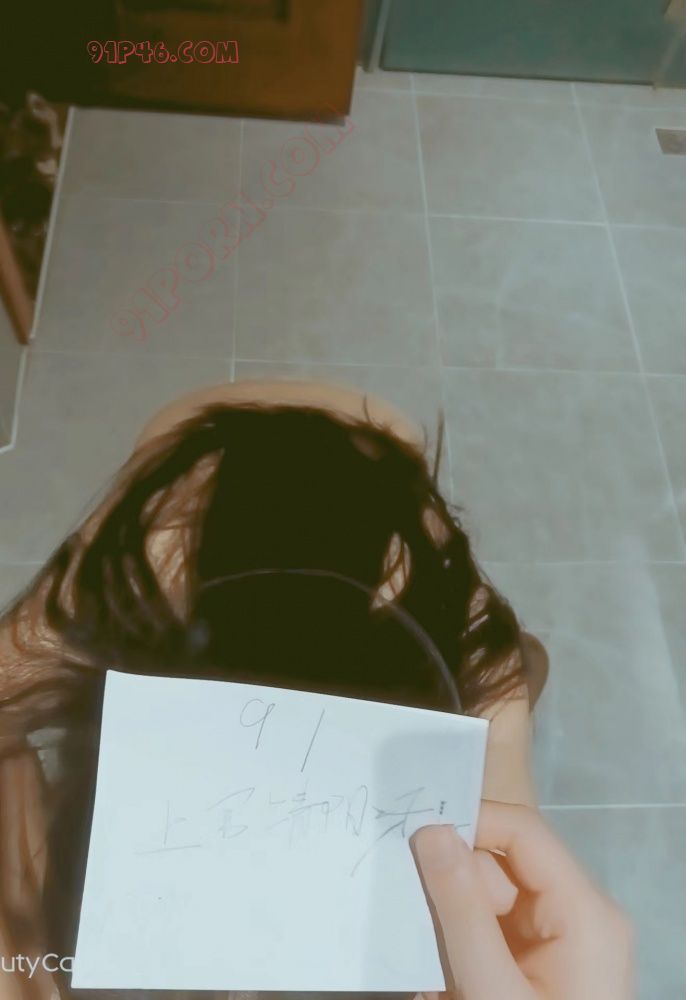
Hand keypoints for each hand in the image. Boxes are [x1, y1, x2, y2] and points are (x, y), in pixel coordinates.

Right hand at [409, 801, 633, 999]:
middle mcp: (578, 915)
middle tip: (402, 906)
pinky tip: (441, 985)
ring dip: (448, 927)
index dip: (470, 821)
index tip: (409, 833)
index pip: (522, 832)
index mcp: (585, 912)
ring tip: (429, 969)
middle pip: (501, 867)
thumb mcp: (492, 990)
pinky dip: (458, 952)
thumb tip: (431, 832)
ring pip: (487, 901)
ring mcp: (558, 942)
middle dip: (451, 886)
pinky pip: (489, 934)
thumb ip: (460, 910)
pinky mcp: (538, 967)